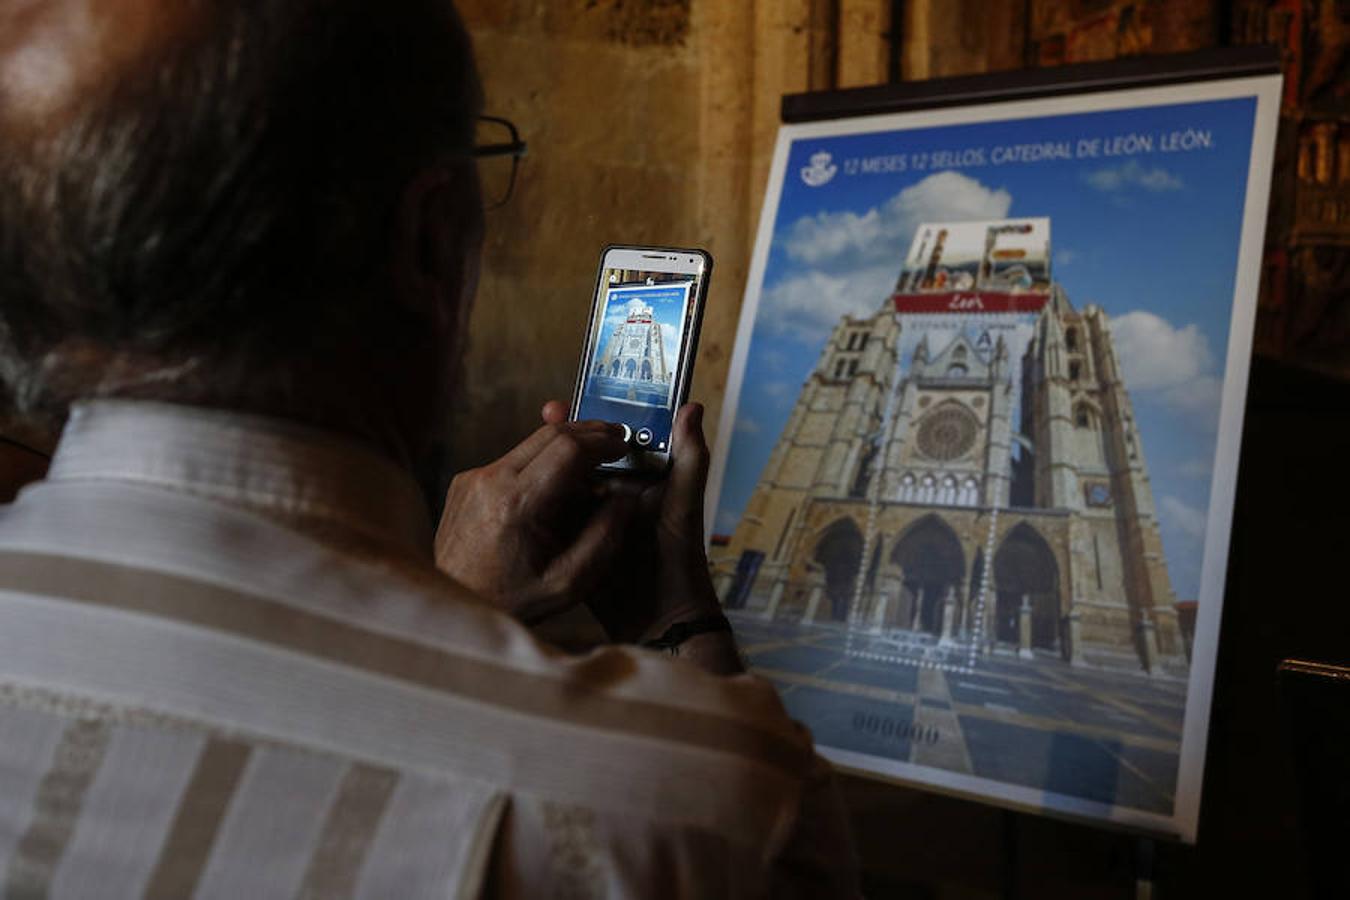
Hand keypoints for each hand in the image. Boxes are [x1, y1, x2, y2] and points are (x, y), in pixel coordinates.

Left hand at [434, 419, 633, 622]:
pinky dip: (540, 464)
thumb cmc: (509, 601)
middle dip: (589, 432)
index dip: (602, 441)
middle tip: (615, 440)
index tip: (623, 446)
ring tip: (590, 469)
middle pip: (549, 434)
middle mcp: (490, 482)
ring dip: (565, 448)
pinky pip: (512, 460)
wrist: (455, 608)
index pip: (568, 448)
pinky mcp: (466, 482)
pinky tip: (555, 489)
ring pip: (530, 443)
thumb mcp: (569, 582)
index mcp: (516, 505)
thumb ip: (605, 536)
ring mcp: (474, 478)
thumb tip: (626, 497)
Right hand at [539, 400, 722, 645]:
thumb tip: (692, 406)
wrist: (659, 618)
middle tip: (547, 412)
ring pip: (564, 483)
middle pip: (583, 457)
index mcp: (639, 479)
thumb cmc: (678, 558)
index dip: (593, 420)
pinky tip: (517, 488)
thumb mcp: (683, 503)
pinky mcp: (574, 543)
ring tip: (526, 445)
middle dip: (564, 436)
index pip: (612, 441)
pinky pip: (554, 517)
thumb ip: (690, 456)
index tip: (571, 401)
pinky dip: (539, 503)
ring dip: (546, 466)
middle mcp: (614, 494)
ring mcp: (591, 519)